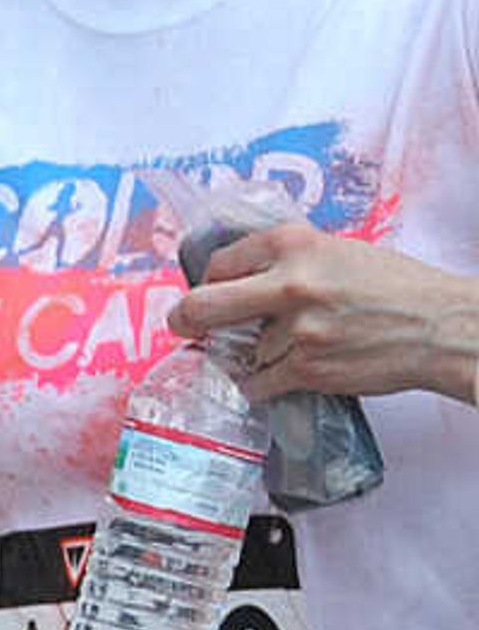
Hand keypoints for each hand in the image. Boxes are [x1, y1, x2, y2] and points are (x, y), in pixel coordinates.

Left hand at [173, 224, 478, 403]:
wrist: (443, 327)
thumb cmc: (397, 288)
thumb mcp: (337, 252)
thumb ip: (288, 261)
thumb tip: (239, 280)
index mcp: (292, 244)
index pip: (220, 264)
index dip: (211, 282)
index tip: (211, 294)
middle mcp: (289, 283)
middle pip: (202, 306)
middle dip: (186, 320)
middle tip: (186, 327)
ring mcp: (296, 329)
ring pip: (241, 352)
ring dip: (254, 358)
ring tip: (290, 351)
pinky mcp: (307, 368)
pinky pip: (257, 384)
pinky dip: (262, 385)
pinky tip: (280, 377)